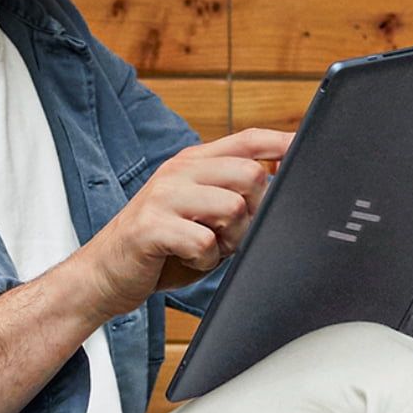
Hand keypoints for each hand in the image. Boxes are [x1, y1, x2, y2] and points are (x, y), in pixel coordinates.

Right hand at [71, 128, 292, 316]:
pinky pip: (204, 243)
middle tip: (236, 234)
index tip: (308, 149)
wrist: (105, 273)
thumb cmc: (162, 245)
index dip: (282, 142)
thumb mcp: (201, 211)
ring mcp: (162, 196)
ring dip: (231, 240)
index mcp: (193, 162)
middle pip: (250, 174)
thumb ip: (235, 195)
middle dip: (257, 210)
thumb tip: (283, 189)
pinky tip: (189, 261)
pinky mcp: (150, 227)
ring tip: (210, 248)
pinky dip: (205, 262)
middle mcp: (178, 171)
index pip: (247, 139)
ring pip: (233, 209)